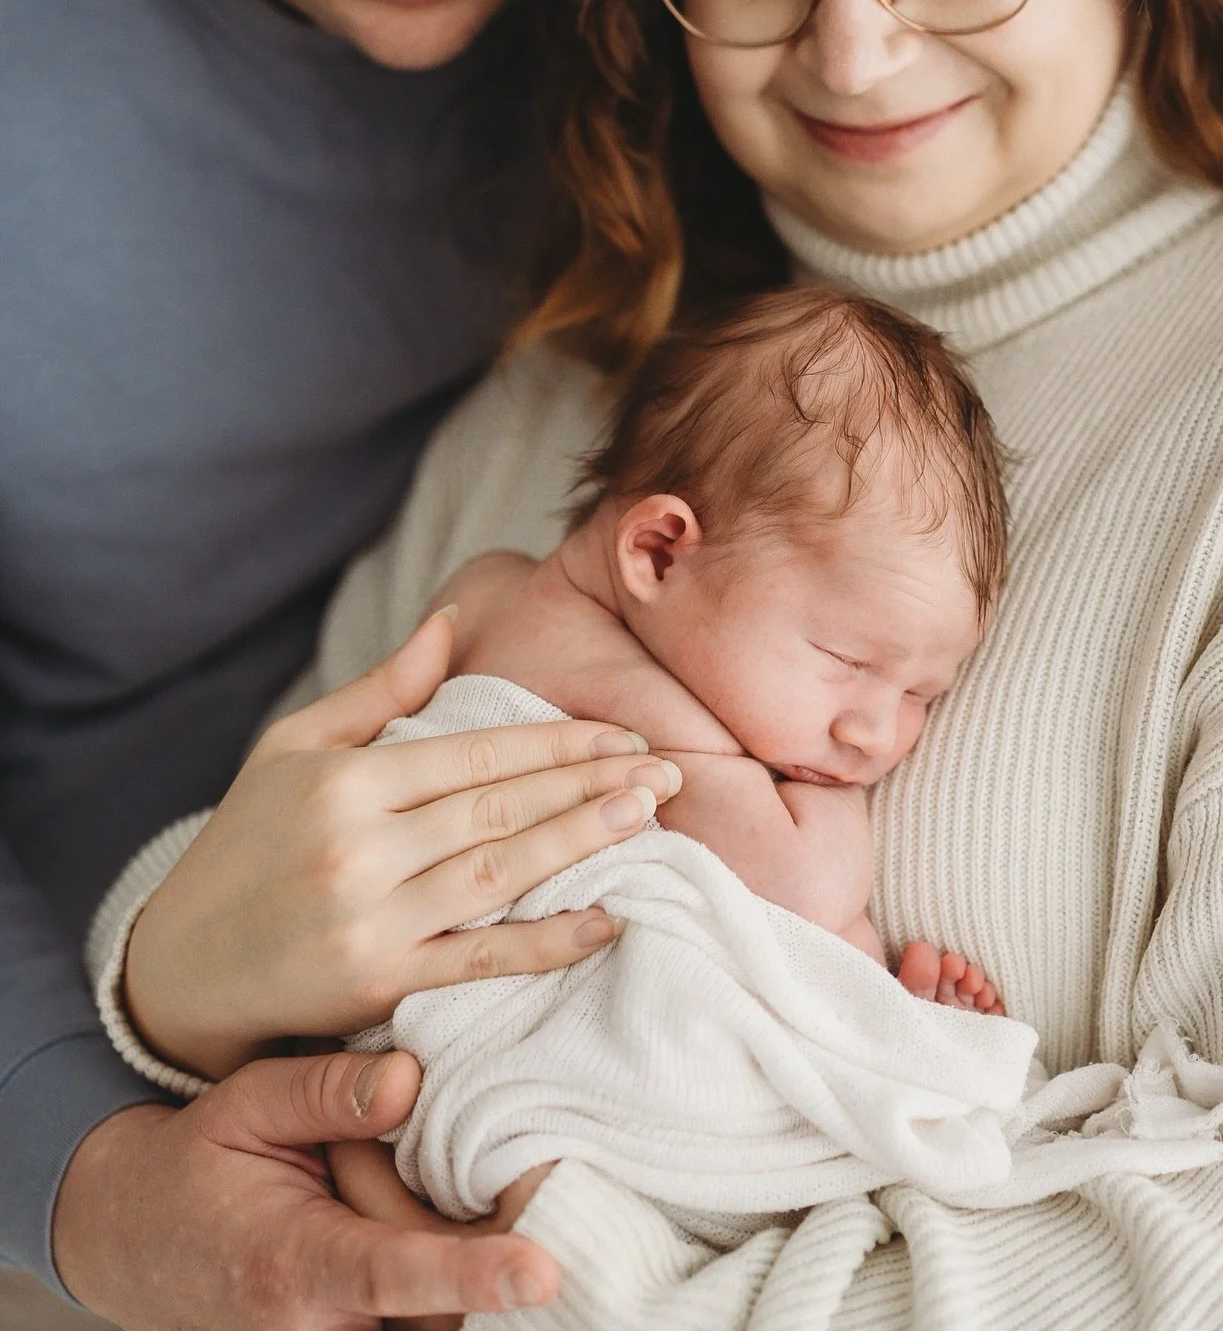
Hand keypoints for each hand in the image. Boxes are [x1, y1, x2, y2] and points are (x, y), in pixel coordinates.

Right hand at [53, 1050, 558, 1329]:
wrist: (137, 1245)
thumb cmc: (202, 1164)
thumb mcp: (248, 1104)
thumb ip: (329, 1092)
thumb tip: (410, 1078)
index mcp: (289, 1261)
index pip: (393, 1272)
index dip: (472, 1273)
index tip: (541, 1270)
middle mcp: (313, 1330)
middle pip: (439, 1308)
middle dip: (486, 1248)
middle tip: (501, 1174)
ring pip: (437, 1324)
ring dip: (468, 1270)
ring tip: (442, 1195)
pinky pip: (423, 1325)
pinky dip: (450, 1286)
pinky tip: (463, 1234)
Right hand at [126, 611, 678, 1077]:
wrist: (173, 968)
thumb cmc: (242, 846)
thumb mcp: (291, 748)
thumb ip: (380, 691)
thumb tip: (450, 620)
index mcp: (346, 779)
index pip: (477, 753)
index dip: (558, 741)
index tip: (622, 734)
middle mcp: (360, 844)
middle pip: (501, 806)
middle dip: (591, 783)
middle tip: (667, 770)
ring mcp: (371, 917)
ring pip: (500, 871)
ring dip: (583, 841)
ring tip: (647, 815)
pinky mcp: (376, 983)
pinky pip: (479, 958)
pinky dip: (546, 941)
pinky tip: (604, 920)